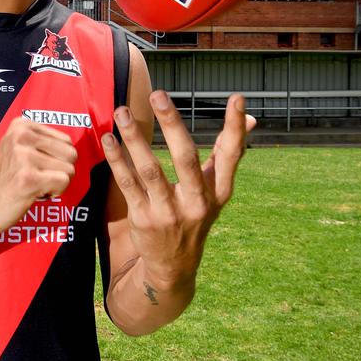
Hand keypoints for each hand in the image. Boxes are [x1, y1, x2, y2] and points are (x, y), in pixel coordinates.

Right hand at [0, 118, 77, 238]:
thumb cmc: (2, 181)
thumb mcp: (17, 149)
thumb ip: (42, 142)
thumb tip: (74, 149)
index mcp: (21, 125)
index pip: (66, 141)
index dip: (56, 159)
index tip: (34, 167)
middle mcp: (22, 136)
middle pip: (71, 154)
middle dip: (59, 171)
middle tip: (36, 178)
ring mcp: (24, 156)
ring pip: (69, 170)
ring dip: (55, 183)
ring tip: (32, 186)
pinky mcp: (28, 178)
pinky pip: (64, 182)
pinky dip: (54, 192)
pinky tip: (34, 194)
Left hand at [101, 91, 254, 287]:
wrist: (174, 266)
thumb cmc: (195, 216)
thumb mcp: (216, 191)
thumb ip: (228, 153)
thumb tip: (251, 118)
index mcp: (218, 191)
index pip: (231, 155)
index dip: (235, 128)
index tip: (237, 98)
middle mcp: (197, 202)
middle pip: (186, 157)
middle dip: (172, 124)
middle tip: (158, 94)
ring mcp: (169, 212)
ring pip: (150, 169)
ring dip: (134, 138)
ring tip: (122, 111)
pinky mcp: (144, 219)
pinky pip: (128, 184)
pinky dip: (116, 160)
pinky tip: (108, 139)